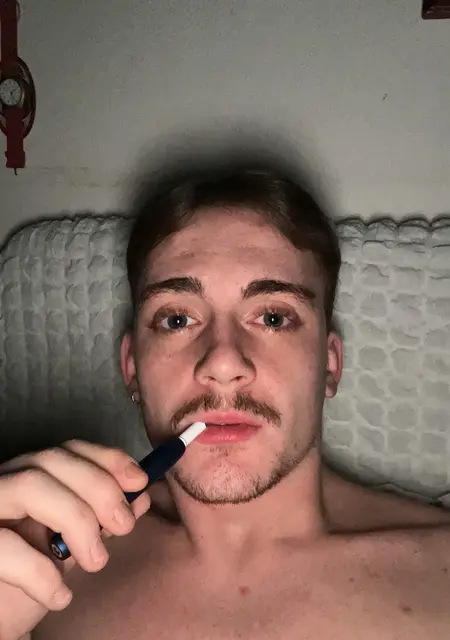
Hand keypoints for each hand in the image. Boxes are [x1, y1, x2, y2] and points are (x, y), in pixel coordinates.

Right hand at [0, 440, 149, 639]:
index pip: (68, 450)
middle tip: (124, 526)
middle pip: (52, 460)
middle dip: (99, 488)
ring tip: (96, 562)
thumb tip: (141, 497)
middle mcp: (4, 483)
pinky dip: (40, 572)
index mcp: (30, 476)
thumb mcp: (72, 545)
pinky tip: (60, 596)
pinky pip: (5, 546)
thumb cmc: (29, 575)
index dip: (107, 458)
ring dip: (76, 519)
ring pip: (30, 486)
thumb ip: (101, 519)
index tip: (139, 481)